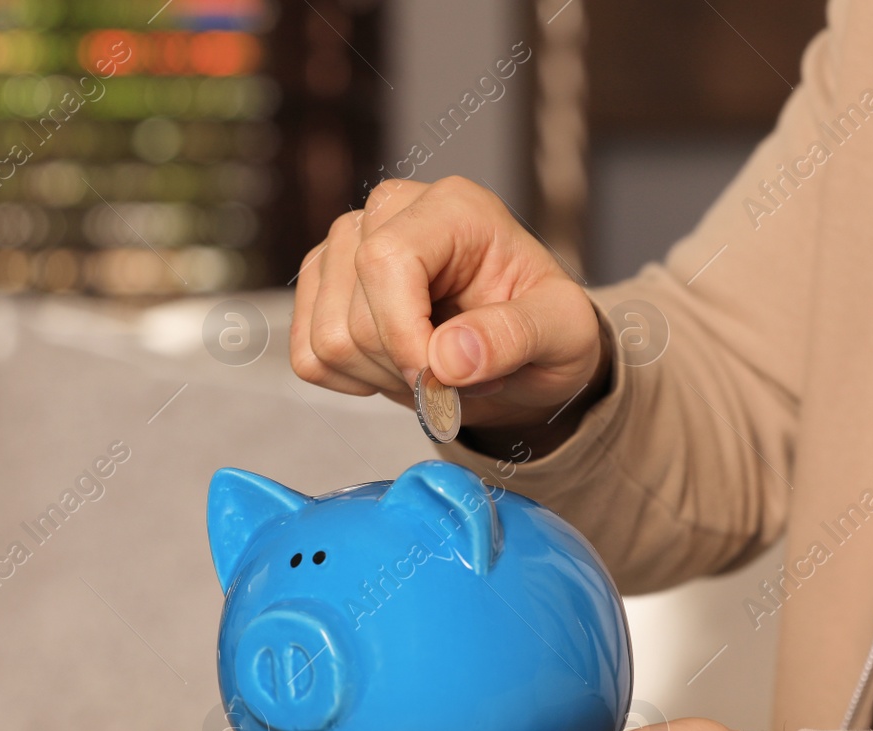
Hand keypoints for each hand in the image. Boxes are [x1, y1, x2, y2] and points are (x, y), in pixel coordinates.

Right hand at [289, 176, 610, 452]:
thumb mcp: (565, 334)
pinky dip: (352, 382)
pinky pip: (307, 356)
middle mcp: (389, 213)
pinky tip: (397, 367)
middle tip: (462, 373)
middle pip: (352, 315)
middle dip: (406, 369)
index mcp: (452, 208)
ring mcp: (345, 246)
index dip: (404, 336)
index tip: (444, 380)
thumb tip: (447, 357)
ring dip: (383, 378)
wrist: (527, 349)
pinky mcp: (321, 285)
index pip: (385, 261)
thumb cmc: (547, 328)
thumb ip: (516, 338)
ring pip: (326, 340)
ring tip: (435, 368)